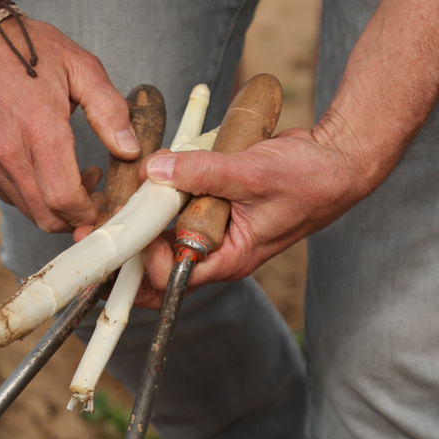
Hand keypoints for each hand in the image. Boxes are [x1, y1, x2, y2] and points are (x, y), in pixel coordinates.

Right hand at [0, 20, 137, 232]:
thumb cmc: (26, 49)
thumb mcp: (79, 66)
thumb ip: (109, 110)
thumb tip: (129, 150)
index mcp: (38, 129)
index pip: (65, 200)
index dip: (90, 212)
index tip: (105, 200)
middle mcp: (8, 154)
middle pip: (48, 217)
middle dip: (76, 217)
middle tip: (92, 191)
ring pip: (29, 211)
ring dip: (55, 206)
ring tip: (69, 173)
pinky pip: (10, 197)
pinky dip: (32, 195)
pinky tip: (42, 167)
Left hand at [133, 114, 387, 299]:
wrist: (336, 160)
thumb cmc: (310, 179)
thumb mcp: (253, 173)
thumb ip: (203, 171)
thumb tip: (157, 169)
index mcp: (230, 258)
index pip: (175, 278)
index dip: (147, 262)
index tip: (133, 231)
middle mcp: (220, 248)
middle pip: (162, 261)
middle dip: (133, 246)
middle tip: (102, 225)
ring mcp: (217, 226)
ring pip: (168, 230)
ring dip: (145, 215)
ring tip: (119, 199)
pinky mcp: (216, 203)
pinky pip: (182, 204)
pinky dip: (165, 191)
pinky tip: (149, 176)